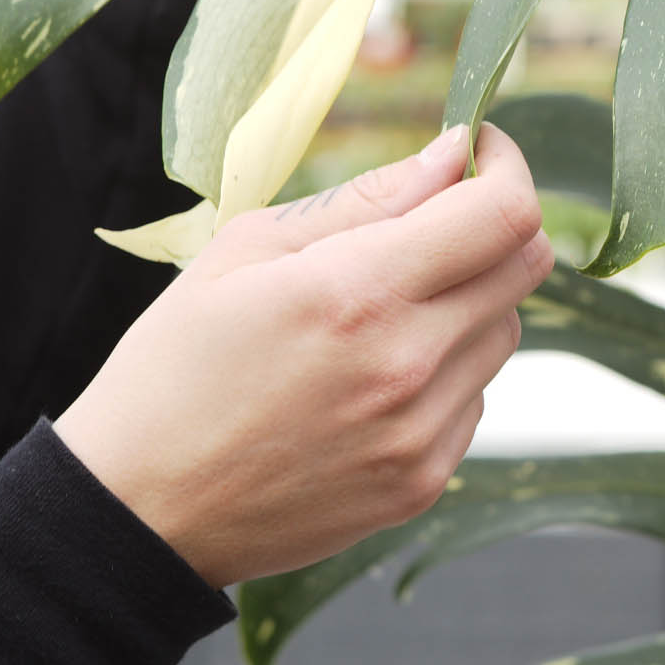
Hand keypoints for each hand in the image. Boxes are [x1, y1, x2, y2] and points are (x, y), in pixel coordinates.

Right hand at [56, 124, 550, 587]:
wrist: (139, 512)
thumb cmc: (175, 366)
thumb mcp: (246, 252)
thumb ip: (365, 199)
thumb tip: (453, 155)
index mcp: (358, 292)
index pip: (504, 213)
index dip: (506, 167)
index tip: (477, 152)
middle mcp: (407, 364)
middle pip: (526, 266)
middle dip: (493, 223)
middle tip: (436, 217)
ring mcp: (421, 432)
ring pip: (503, 330)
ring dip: (466, 300)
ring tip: (376, 311)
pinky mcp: (423, 483)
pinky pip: (474, 396)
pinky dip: (444, 370)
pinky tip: (367, 378)